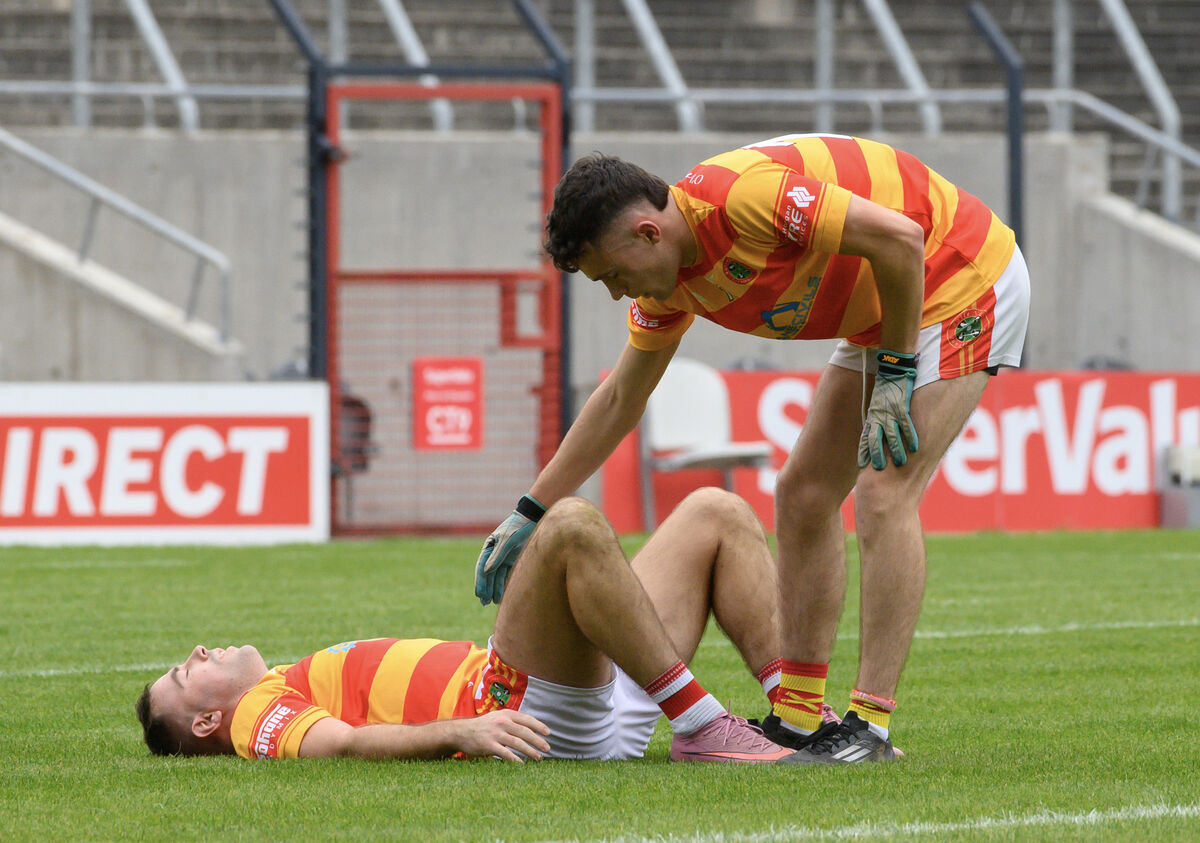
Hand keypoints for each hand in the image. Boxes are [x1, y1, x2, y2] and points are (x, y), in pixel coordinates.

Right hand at [455, 709, 551, 761]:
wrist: (461, 732)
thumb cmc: (483, 726)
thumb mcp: (498, 717)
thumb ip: (512, 721)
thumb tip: (531, 728)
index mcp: (506, 714)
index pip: (527, 719)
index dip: (539, 726)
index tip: (548, 733)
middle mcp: (502, 722)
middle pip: (525, 732)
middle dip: (538, 741)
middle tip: (547, 748)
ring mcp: (495, 734)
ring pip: (518, 743)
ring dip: (530, 751)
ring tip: (538, 758)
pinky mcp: (489, 745)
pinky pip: (506, 754)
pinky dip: (515, 760)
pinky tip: (522, 765)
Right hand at [474, 495, 545, 604]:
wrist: (532, 518)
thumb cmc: (518, 527)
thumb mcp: (508, 540)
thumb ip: (498, 555)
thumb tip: (486, 571)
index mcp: (489, 546)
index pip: (482, 566)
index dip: (480, 581)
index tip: (479, 593)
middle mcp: (494, 552)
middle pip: (488, 574)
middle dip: (486, 588)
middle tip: (483, 602)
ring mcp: (503, 556)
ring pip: (496, 576)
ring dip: (493, 588)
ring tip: (491, 602)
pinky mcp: (512, 559)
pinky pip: (506, 574)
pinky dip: (503, 584)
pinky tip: (501, 595)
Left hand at [858, 349, 918, 469]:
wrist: (891, 368)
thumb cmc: (885, 387)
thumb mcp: (876, 403)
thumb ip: (877, 417)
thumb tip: (878, 431)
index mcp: (872, 416)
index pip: (865, 437)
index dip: (863, 451)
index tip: (862, 465)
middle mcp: (879, 416)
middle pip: (876, 439)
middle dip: (877, 455)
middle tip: (879, 469)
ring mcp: (890, 412)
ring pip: (892, 435)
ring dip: (895, 450)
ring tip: (900, 463)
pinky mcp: (902, 406)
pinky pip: (906, 424)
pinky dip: (910, 436)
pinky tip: (915, 447)